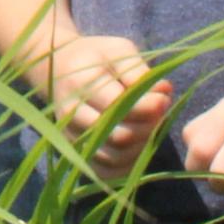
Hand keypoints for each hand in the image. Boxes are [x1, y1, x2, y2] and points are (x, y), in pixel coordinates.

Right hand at [43, 32, 172, 179]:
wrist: (60, 68)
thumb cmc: (96, 57)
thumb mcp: (118, 52)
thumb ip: (140, 72)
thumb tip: (164, 93)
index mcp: (80, 83)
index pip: (119, 106)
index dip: (149, 106)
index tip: (164, 99)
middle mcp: (71, 114)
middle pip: (119, 136)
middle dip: (147, 128)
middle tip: (159, 114)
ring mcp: (71, 135)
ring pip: (114, 157)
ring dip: (141, 147)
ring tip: (149, 127)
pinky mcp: (75, 151)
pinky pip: (105, 172)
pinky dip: (127, 166)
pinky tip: (137, 146)